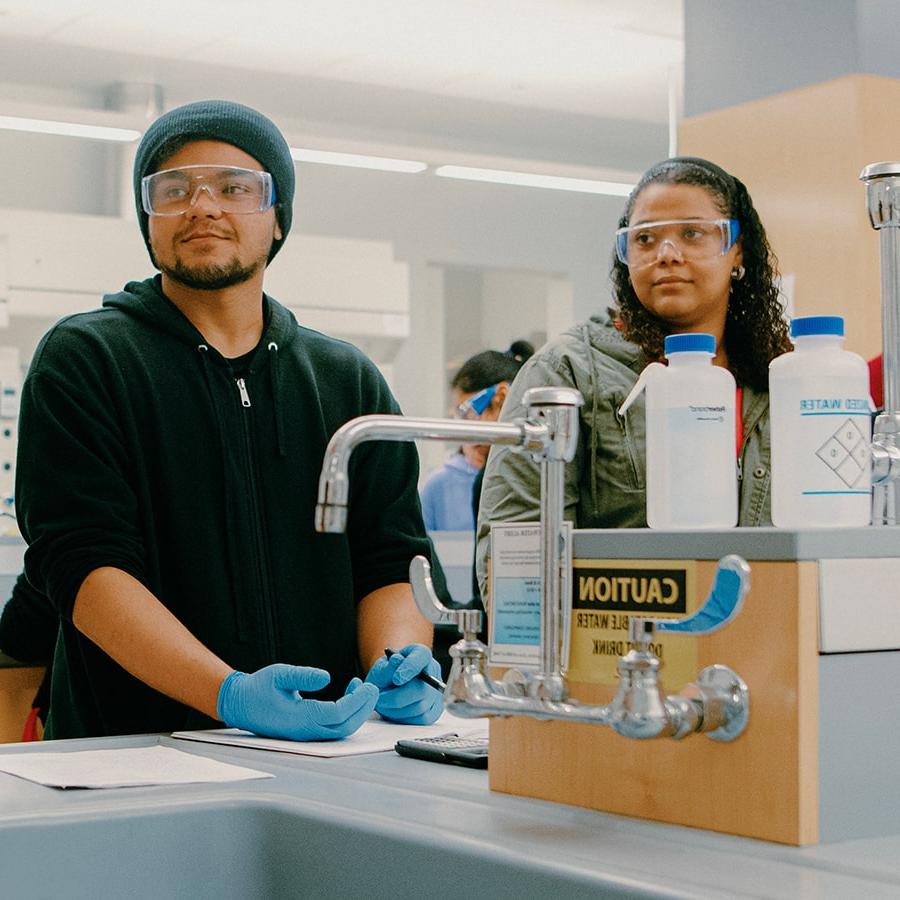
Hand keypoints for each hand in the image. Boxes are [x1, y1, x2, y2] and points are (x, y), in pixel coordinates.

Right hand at [217, 664, 377, 740]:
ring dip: (357, 712)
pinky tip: (349, 695)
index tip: (367, 685)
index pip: (337, 714)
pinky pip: (333, 727)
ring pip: (340, 730)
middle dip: (363, 709)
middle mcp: (305, 730)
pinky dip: (347, 714)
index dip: (356, 701)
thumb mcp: (279, 674)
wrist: (240, 704)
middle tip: (373, 689)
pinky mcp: (306, 731)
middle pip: (344, 727)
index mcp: (299, 718)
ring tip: (364, 690)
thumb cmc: (258, 688)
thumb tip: (326, 677)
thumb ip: (303, 675)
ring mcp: (306, 733)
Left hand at [365, 643, 442, 724]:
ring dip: (397, 710)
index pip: (422, 657)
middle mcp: (433, 671)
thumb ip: (388, 666)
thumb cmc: (386, 673)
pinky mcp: (435, 710)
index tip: (396, 679)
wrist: (389, 685)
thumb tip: (396, 660)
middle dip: (397, 697)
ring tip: (384, 705)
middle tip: (379, 699)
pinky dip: (404, 718)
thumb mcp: (381, 667)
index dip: (410, 668)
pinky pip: (421, 719)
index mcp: (421, 654)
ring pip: (420, 707)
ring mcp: (436, 692)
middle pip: (422, 688)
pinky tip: (394, 711)